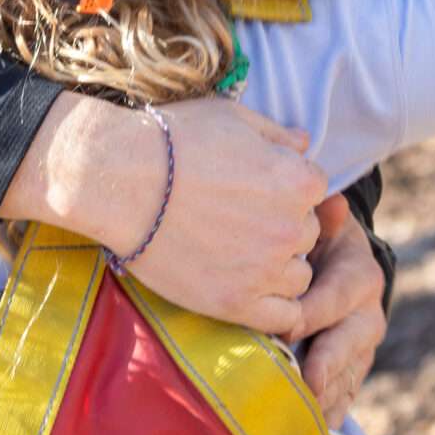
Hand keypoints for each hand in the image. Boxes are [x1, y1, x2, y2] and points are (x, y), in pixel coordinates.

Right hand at [6, 90, 324, 335]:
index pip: (316, 190)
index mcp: (297, 180)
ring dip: (279, 267)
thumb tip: (304, 144)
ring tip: (238, 254)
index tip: (256, 190)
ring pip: (299, 276)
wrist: (118, 180)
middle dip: (282, 226)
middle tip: (240, 220)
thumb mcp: (232, 117)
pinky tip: (247, 289)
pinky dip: (274, 307)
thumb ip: (278, 133)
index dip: (287, 188)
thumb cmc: (172, 141)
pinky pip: (283, 318)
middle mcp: (290, 227)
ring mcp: (264, 269)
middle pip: (307, 234)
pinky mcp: (235, 302)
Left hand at [288, 194, 386, 427]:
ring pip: (347, 376)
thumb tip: (330, 203)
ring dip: (323, 395)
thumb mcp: (322, 225)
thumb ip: (323, 218)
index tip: (284, 326)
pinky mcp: (354, 372)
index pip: (334, 299)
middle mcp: (367, 316)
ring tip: (298, 413)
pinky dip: (328, 413)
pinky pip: (344, 397)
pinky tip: (309, 429)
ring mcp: (363, 349)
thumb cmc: (318, 241)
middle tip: (302, 380)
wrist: (339, 265)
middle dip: (324, 363)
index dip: (310, 314)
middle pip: (347, 345)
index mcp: (359, 277)